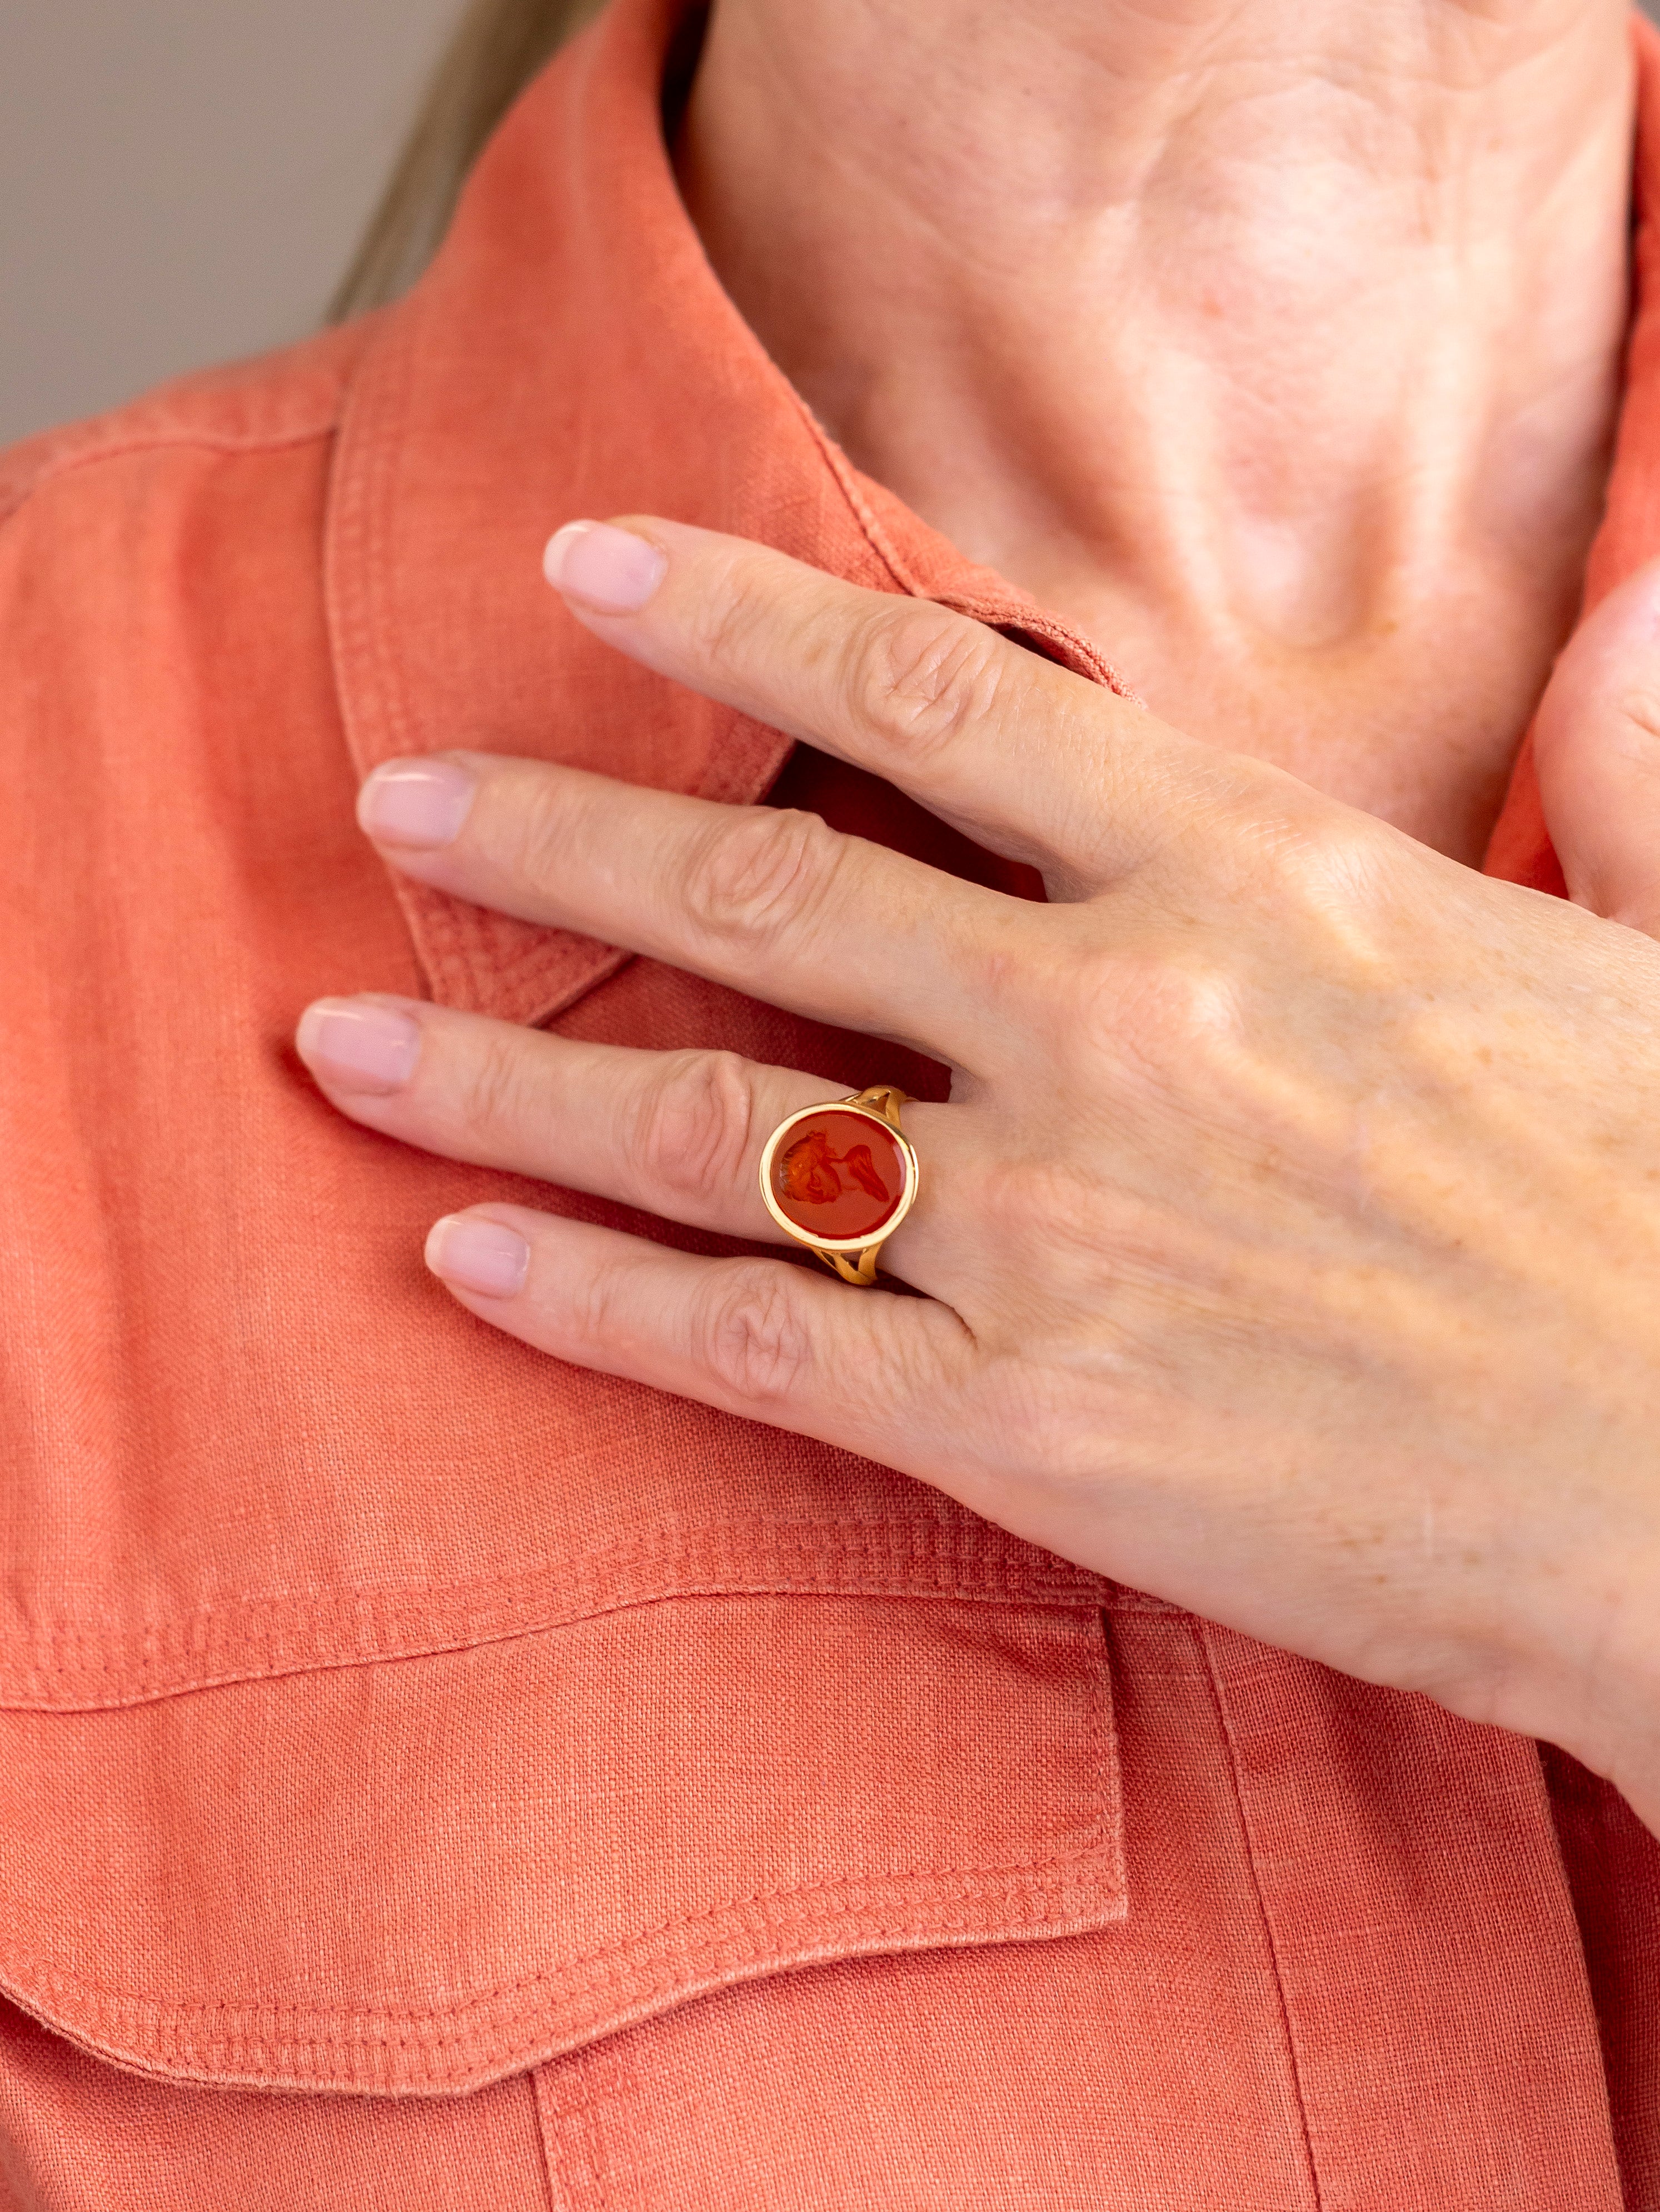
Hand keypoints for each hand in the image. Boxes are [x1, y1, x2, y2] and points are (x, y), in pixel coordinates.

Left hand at [297, 519, 1659, 1828]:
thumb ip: (1623, 762)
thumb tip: (1652, 604)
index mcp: (1259, 890)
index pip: (943, 705)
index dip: (739, 617)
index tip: (588, 566)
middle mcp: (1119, 1036)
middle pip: (763, 899)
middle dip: (556, 836)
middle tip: (403, 803)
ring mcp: (1055, 1238)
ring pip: (711, 1127)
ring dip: (505, 1077)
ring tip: (347, 1048)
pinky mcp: (1025, 1432)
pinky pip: (751, 1347)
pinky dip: (592, 1299)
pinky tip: (469, 1257)